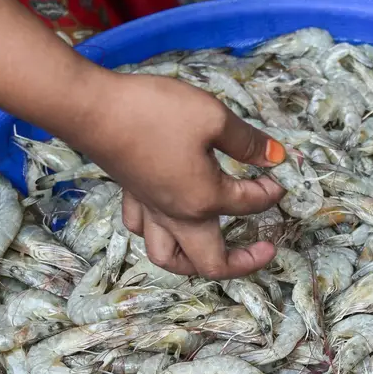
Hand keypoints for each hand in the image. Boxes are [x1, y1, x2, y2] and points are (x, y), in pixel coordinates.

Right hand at [69, 73, 287, 278]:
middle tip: (264, 250)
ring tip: (214, 251)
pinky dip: (159, 234)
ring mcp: (152, 210)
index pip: (251, 204)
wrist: (94, 109)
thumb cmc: (155, 112)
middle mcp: (178, 216)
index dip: (271, 191)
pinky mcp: (132, 196)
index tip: (278, 177)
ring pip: (170, 258)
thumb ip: (247, 141)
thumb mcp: (213, 117)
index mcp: (205, 200)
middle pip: (212, 264)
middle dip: (243, 264)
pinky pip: (144, 231)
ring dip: (195, 263)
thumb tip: (275, 157)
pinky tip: (169, 219)